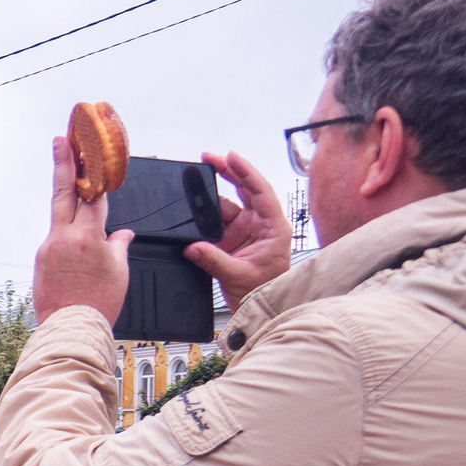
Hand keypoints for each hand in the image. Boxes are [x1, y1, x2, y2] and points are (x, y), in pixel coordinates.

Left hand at [33, 135, 130, 324]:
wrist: (70, 328)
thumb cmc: (98, 304)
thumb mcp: (119, 272)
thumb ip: (118, 246)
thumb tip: (122, 235)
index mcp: (87, 236)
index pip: (93, 194)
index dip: (93, 171)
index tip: (88, 150)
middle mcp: (63, 237)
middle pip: (63, 192)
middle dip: (63, 163)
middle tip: (61, 140)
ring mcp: (48, 247)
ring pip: (60, 217)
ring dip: (68, 202)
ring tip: (76, 190)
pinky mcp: (40, 260)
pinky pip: (56, 239)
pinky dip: (68, 236)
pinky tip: (78, 247)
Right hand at [186, 149, 292, 306]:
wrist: (259, 309)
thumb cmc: (263, 290)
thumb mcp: (239, 276)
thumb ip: (214, 260)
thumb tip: (192, 247)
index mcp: (273, 227)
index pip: (261, 191)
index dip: (247, 171)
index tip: (231, 156)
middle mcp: (260, 224)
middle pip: (244, 190)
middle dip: (226, 172)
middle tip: (206, 158)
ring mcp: (245, 231)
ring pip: (226, 205)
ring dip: (209, 197)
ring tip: (191, 184)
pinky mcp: (231, 240)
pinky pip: (215, 222)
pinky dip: (203, 216)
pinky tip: (191, 210)